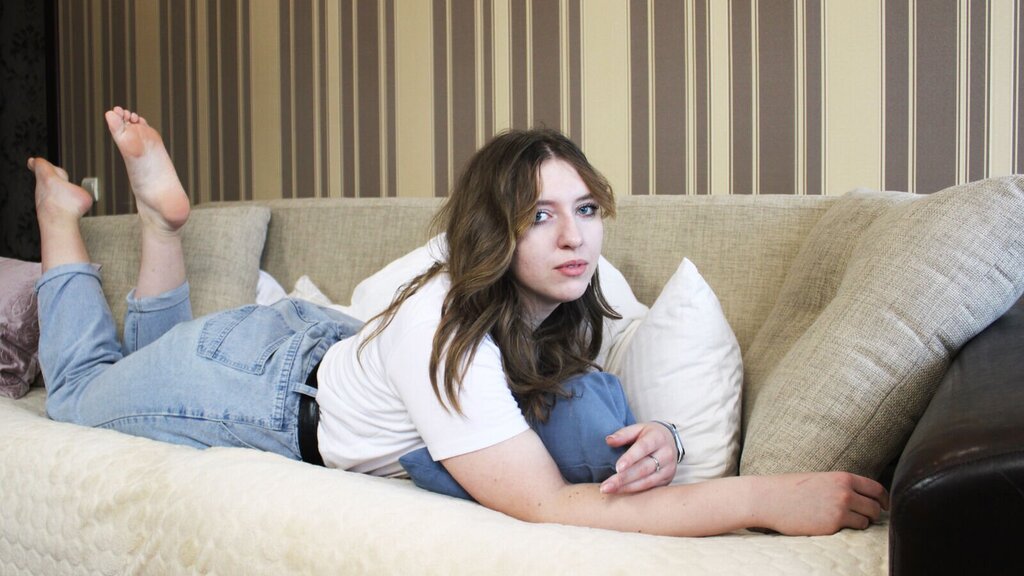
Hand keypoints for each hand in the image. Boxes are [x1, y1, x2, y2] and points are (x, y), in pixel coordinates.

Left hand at [599, 422, 677, 493]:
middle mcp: (666, 454)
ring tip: (609, 490)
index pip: (643, 448)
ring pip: (647, 481)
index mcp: (658, 438)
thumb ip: (623, 434)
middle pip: (643, 468)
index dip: (630, 458)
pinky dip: (634, 490)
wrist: (671, 441)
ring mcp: (668, 469)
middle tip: (605, 486)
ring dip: (626, 487)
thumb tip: (609, 440)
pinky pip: (650, 487)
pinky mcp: (667, 480)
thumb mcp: (638, 429)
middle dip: (623, 478)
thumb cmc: (649, 435)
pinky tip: (620, 492)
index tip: (617, 468)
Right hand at [756, 472, 889, 535]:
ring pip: (867, 520)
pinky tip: (834, 525)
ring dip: (861, 522)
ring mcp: (840, 509)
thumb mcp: (820, 480)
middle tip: (866, 517)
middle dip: (874, 514)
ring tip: (846, 521)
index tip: (885, 506)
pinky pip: (854, 529)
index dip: (884, 499)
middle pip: (875, 507)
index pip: (876, 488)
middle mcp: (845, 492)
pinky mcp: (833, 524)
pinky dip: (849, 529)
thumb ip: (841, 486)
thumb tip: (861, 497)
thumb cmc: (791, 489)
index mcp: (842, 477)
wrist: (770, 499)